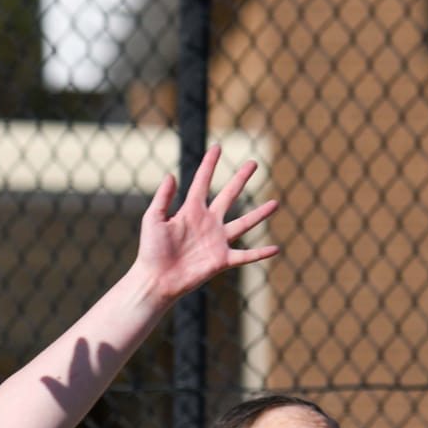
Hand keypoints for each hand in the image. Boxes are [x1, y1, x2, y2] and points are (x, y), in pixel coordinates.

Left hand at [134, 146, 280, 301]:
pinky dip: (261, 253)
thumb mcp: (153, 219)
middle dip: (241, 179)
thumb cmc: (151, 251)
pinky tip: (276, 249)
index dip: (209, 164)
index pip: (202, 182)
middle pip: (229, 196)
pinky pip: (246, 256)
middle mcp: (207, 222)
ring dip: (260, 214)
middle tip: (254, 163)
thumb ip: (163, 198)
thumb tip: (171, 175)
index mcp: (190, 211)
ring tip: (276, 203)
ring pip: (244, 224)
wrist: (156, 280)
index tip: (217, 147)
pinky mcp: (222, 260)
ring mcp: (217, 241)